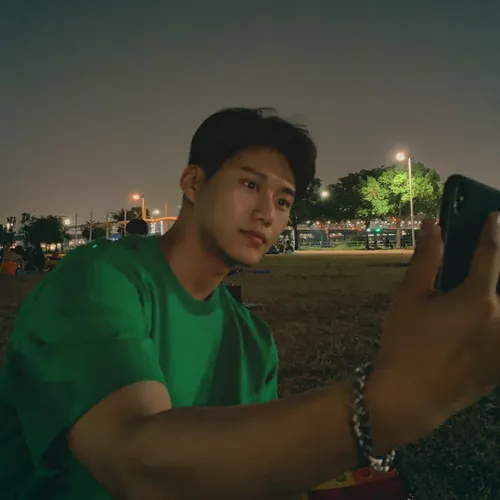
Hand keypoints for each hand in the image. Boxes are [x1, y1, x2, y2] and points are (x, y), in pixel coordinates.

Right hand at [373, 213, 499, 445]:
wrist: (410, 397)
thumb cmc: (405, 341)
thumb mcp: (409, 296)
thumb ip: (425, 258)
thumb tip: (432, 224)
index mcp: (478, 298)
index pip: (490, 255)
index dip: (491, 233)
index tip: (494, 217)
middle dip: (494, 270)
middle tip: (472, 274)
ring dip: (492, 300)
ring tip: (459, 309)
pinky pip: (499, 337)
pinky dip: (492, 325)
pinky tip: (465, 331)